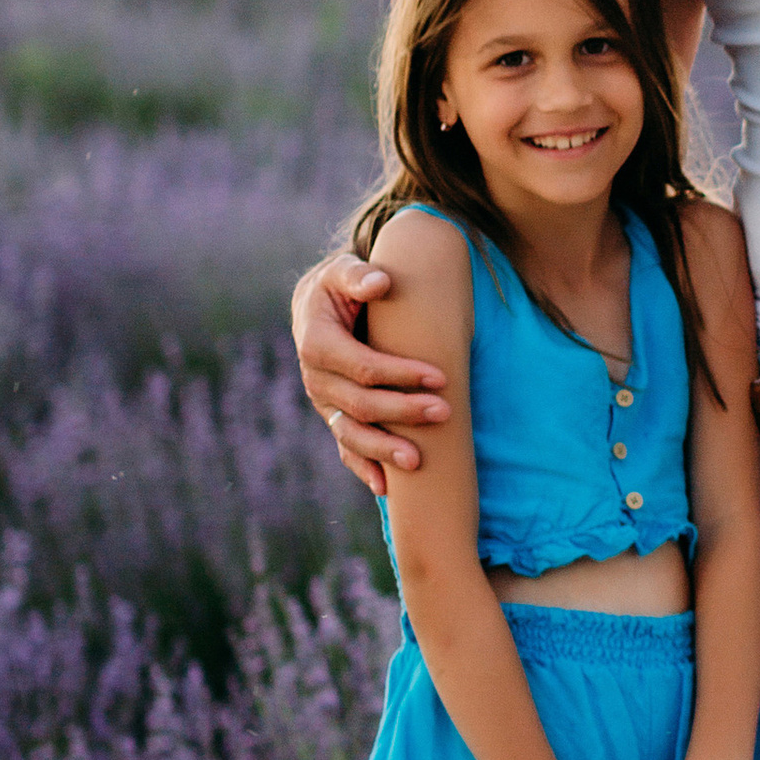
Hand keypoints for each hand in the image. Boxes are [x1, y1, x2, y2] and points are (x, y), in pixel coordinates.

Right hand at [292, 253, 449, 493]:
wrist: (319, 305)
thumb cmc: (340, 285)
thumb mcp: (343, 271)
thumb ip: (358, 275)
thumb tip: (380, 282)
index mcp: (316, 342)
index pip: (362, 367)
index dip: (400, 375)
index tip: (441, 377)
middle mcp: (315, 377)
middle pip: (360, 404)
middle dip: (403, 411)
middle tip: (444, 412)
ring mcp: (323, 401)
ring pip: (351, 433)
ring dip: (384, 449)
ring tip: (417, 461)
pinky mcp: (332, 414)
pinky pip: (345, 447)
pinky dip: (363, 468)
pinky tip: (387, 488)